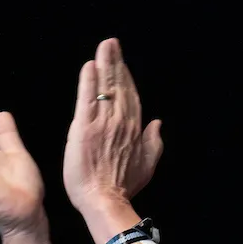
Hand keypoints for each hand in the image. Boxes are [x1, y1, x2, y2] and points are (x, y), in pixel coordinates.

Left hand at [63, 38, 163, 216]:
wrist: (105, 200)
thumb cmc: (124, 187)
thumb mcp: (147, 166)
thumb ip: (154, 143)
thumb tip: (158, 124)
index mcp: (135, 129)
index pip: (131, 97)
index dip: (126, 78)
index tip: (121, 63)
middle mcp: (121, 121)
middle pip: (119, 87)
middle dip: (115, 63)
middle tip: (111, 43)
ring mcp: (103, 123)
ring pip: (105, 88)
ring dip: (104, 65)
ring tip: (104, 46)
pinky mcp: (85, 127)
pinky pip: (87, 99)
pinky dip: (88, 82)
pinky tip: (89, 66)